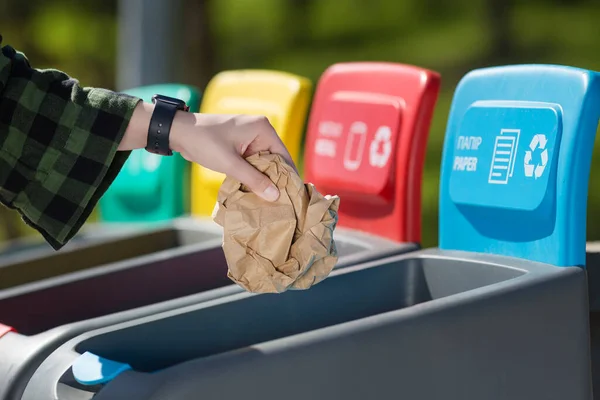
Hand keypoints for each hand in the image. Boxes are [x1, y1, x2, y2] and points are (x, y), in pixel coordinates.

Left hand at [120, 101, 296, 201]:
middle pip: (275, 159)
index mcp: (262, 128)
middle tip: (281, 202)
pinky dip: (252, 174)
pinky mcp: (240, 144)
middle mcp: (260, 130)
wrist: (178, 132)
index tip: (292, 195)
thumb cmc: (204, 142)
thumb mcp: (230, 164)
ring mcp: (249, 136)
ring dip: (262, 179)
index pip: (284, 155)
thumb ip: (253, 179)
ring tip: (269, 200)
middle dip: (275, 179)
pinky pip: (252, 161)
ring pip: (263, 162)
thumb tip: (275, 195)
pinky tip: (254, 191)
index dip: (288, 176)